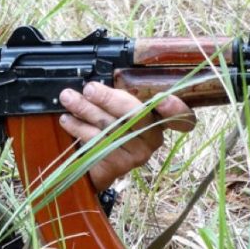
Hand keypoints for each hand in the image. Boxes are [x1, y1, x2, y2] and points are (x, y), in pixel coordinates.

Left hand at [58, 82, 195, 190]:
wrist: (94, 163)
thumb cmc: (108, 126)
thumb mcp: (117, 107)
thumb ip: (117, 96)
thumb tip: (95, 82)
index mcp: (159, 120)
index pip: (182, 118)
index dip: (176, 109)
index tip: (161, 100)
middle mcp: (153, 139)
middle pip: (136, 117)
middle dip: (109, 99)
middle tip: (89, 89)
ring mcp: (137, 154)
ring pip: (111, 128)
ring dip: (86, 110)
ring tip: (68, 99)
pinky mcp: (119, 166)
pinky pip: (97, 143)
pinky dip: (79, 128)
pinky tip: (68, 120)